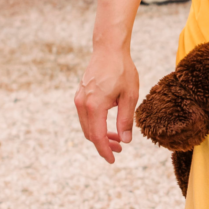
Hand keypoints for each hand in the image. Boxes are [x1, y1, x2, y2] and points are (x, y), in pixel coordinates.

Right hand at [75, 45, 138, 162]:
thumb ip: (126, 119)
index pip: (97, 137)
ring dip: (100, 135)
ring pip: (87, 126)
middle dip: (104, 144)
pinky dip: (96, 124)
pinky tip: (109, 124)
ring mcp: (79, 99)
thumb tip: (125, 140)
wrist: (108, 48)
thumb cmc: (122, 70)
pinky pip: (85, 116)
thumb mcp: (129, 95)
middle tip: (120, 148)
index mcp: (94, 106)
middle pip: (90, 134)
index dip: (105, 150)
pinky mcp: (80, 95)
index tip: (113, 160)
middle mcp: (82, 104)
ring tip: (117, 138)